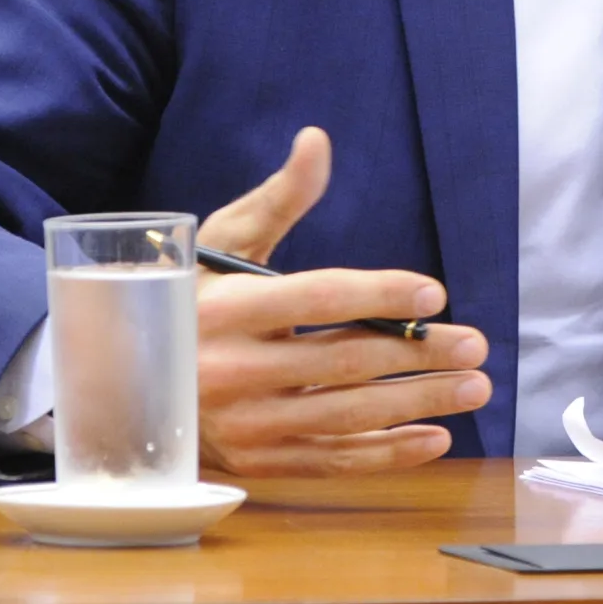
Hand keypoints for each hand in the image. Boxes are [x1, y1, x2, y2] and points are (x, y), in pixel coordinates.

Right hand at [193, 127, 490, 475]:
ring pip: (347, 415)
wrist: (126, 383)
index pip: (318, 299)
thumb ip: (278, 198)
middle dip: (419, 354)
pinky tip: (436, 437)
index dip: (381, 293)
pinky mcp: (257, 462)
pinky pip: (333, 461)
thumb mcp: (222, 243)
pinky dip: (388, 454)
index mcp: (225, 308)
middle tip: (476, 343)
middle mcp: (231, 370)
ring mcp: (245, 424)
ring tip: (474, 386)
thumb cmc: (191, 299)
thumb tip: (317, 141)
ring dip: (420, 403)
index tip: (435, 292)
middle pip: (344, 361)